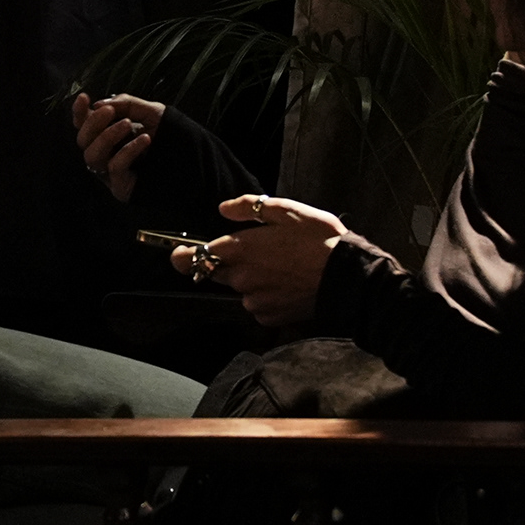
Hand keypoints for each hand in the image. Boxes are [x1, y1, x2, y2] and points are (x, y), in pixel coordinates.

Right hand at [70, 91, 164, 203]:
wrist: (195, 161)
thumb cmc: (170, 136)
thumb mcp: (150, 112)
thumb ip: (126, 104)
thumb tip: (99, 105)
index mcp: (108, 135)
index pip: (84, 125)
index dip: (79, 111)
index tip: (85, 98)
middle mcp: (105, 153)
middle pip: (82, 140)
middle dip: (93, 123)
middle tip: (110, 111)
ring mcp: (110, 172)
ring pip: (91, 155)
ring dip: (107, 136)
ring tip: (128, 124)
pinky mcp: (120, 186)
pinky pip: (114, 167)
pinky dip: (127, 150)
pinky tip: (145, 139)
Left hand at [181, 193, 351, 332]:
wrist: (347, 277)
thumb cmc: (319, 239)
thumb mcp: (286, 210)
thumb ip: (247, 208)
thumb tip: (222, 209)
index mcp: (240, 249)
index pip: (196, 256)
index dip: (182, 255)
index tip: (177, 253)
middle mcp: (241, 277)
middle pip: (217, 273)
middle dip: (228, 264)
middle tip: (259, 253)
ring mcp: (254, 300)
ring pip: (242, 289)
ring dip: (252, 280)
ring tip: (282, 268)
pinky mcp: (269, 316)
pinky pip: (258, 305)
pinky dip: (267, 296)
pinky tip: (288, 285)